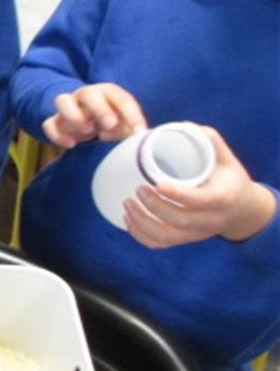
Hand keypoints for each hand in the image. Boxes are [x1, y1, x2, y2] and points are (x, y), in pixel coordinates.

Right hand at [42, 83, 146, 148]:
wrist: (84, 119)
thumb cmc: (109, 120)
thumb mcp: (124, 123)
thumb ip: (132, 128)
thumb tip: (141, 138)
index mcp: (108, 93)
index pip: (120, 99)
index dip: (131, 114)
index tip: (138, 132)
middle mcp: (86, 96)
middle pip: (89, 94)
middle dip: (100, 109)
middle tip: (109, 125)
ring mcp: (68, 107)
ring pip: (63, 101)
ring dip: (74, 115)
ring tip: (87, 132)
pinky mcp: (55, 121)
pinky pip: (49, 123)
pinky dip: (57, 134)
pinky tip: (70, 144)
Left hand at [124, 127, 276, 247]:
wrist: (242, 209)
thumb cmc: (229, 179)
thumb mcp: (226, 158)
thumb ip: (209, 140)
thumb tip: (183, 125)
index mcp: (223, 198)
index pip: (201, 202)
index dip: (178, 195)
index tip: (157, 183)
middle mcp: (211, 221)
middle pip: (180, 221)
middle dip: (154, 207)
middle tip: (137, 189)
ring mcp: (198, 234)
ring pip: (167, 237)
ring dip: (142, 223)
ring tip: (127, 203)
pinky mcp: (186, 240)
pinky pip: (161, 245)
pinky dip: (141, 236)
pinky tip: (128, 220)